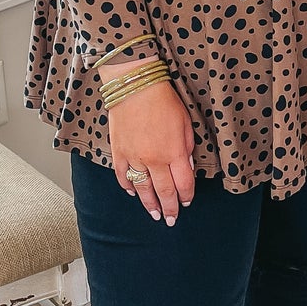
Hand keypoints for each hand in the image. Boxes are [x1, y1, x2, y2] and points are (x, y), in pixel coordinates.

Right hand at [101, 58, 195, 224]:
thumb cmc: (164, 101)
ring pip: (143, 188)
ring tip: (155, 214)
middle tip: (171, 219)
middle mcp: (154, 160)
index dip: (186, 196)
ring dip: (149, 204)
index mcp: (174, 153)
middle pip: (164, 192)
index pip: (183, 184)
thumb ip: (187, 148)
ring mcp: (134, 157)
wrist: (135, 86)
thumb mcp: (186, 123)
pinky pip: (123, 175)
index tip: (187, 202)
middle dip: (169, 208)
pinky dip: (128, 186)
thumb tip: (186, 166)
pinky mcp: (119, 151)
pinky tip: (133, 193)